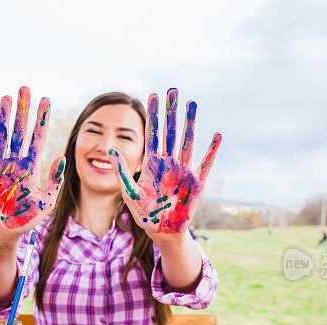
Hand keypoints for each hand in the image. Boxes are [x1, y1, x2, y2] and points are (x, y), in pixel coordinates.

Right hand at [0, 86, 64, 241]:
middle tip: (25, 88)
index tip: (46, 100)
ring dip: (2, 117)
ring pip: (0, 137)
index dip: (41, 120)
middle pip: (19, 131)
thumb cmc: (26, 220)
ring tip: (6, 97)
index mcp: (30, 169)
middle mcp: (14, 163)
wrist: (3, 236)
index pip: (37, 139)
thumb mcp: (46, 202)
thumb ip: (54, 181)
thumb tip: (62, 157)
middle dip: (22, 111)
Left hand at [108, 88, 219, 238]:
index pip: (152, 134)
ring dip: (189, 123)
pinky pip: (205, 164)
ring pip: (187, 141)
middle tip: (172, 90)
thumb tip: (110, 150)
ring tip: (191, 103)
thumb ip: (122, 171)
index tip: (152, 95)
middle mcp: (169, 163)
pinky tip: (216, 135)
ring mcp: (184, 171)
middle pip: (170, 132)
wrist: (163, 232)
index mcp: (152, 164)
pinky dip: (211, 151)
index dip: (153, 115)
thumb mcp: (130, 193)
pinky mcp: (196, 183)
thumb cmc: (145, 215)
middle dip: (171, 112)